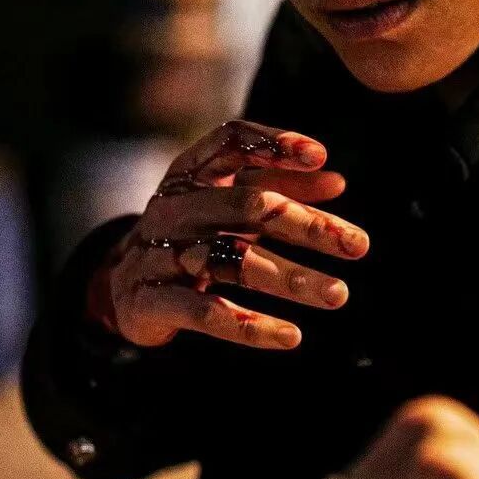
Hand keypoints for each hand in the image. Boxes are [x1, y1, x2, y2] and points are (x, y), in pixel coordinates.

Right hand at [91, 118, 368, 349]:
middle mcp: (175, 208)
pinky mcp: (153, 302)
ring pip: (234, 262)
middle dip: (307, 224)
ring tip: (338, 294)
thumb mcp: (227, 203)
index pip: (230, 142)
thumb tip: (337, 180)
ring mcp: (160, 254)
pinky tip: (291, 336)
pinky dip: (250, 325)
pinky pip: (206, 313)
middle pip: (247, 206)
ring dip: (291, 278)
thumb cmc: (190, 233)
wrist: (120, 286)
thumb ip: (279, 185)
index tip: (319, 156)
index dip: (273, 144)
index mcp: (190, 174)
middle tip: (358, 245)